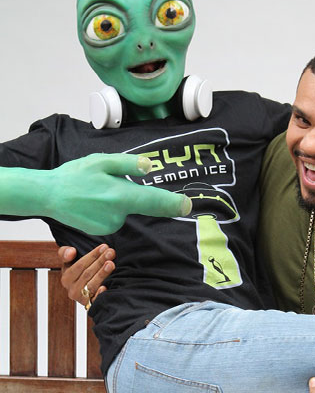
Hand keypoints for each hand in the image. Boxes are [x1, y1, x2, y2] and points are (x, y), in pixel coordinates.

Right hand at [45, 153, 191, 234]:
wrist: (48, 196)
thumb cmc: (74, 176)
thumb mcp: (101, 161)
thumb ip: (128, 164)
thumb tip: (149, 166)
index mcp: (120, 195)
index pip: (154, 201)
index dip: (173, 203)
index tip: (188, 205)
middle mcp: (118, 214)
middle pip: (138, 202)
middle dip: (128, 191)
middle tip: (102, 182)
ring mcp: (110, 226)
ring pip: (125, 208)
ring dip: (116, 198)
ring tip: (93, 189)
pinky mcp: (103, 231)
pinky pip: (114, 216)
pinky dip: (107, 207)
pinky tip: (91, 200)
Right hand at [58, 244, 115, 304]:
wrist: (84, 290)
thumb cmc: (78, 272)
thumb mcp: (68, 261)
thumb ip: (65, 253)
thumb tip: (71, 252)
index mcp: (66, 278)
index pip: (80, 265)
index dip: (92, 255)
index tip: (103, 247)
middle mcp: (72, 290)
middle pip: (87, 274)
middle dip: (100, 262)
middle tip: (111, 252)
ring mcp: (82, 299)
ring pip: (92, 285)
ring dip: (102, 274)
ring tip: (111, 264)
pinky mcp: (90, 305)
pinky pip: (95, 301)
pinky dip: (99, 294)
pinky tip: (105, 287)